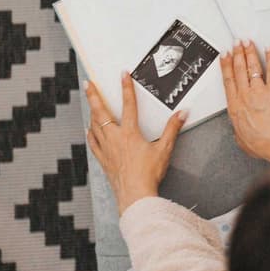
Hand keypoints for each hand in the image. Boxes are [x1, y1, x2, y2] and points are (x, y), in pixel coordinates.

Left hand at [85, 73, 186, 214]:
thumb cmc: (148, 174)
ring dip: (91, 111)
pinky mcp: (103, 160)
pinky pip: (93, 143)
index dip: (126, 87)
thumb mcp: (165, 149)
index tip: (123, 74)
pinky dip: (90, 134)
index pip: (129, 104)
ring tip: (89, 101)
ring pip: (94, 125)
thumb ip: (172, 129)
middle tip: (87, 83)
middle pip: (101, 111)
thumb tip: (182, 114)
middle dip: (94, 95)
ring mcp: (106, 149)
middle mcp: (115, 138)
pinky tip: (88, 130)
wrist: (135, 195)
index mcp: (130, 133)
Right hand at [221, 40, 269, 163]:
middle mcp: (245, 95)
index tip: (224, 56)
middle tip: (236, 44)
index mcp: (235, 107)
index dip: (225, 66)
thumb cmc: (259, 142)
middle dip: (237, 54)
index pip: (228, 81)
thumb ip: (240, 135)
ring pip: (252, 67)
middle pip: (238, 69)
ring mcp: (259, 91)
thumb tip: (240, 135)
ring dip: (249, 52)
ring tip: (248, 43)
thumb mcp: (243, 141)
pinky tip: (269, 50)